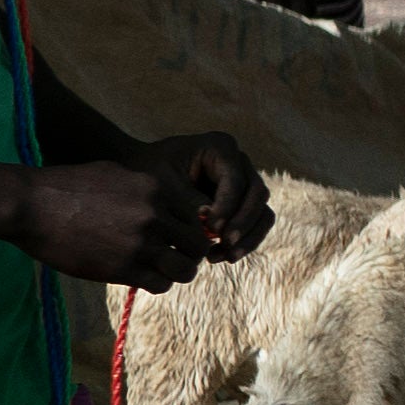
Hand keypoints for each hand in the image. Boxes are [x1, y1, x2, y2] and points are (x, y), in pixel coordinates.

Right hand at [13, 159, 208, 290]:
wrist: (31, 205)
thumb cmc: (67, 187)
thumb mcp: (114, 173)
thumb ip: (145, 189)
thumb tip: (165, 204)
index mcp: (156, 188)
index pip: (199, 214)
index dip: (193, 227)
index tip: (181, 234)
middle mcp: (155, 215)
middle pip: (198, 244)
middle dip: (191, 253)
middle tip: (176, 256)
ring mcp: (141, 243)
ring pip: (186, 269)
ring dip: (178, 272)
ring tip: (163, 270)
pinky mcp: (123, 268)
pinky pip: (160, 284)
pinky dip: (156, 283)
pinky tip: (142, 277)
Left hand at [130, 132, 273, 264]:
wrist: (140, 174)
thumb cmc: (147, 172)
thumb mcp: (163, 182)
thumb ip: (189, 200)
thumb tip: (212, 226)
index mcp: (221, 147)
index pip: (236, 179)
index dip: (228, 206)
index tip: (211, 229)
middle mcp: (239, 163)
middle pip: (257, 195)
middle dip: (243, 224)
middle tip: (225, 245)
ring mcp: (244, 184)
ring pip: (263, 213)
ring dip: (248, 238)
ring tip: (224, 258)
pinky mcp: (242, 205)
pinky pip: (255, 226)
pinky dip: (242, 243)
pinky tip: (221, 257)